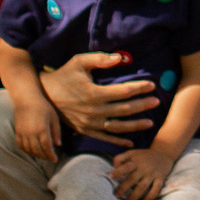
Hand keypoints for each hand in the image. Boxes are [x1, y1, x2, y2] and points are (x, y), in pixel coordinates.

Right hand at [11, 102, 61, 164]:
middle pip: (37, 151)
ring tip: (43, 156)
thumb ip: (56, 132)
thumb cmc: (43, 107)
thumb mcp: (54, 118)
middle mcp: (31, 133)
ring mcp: (23, 134)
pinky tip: (33, 151)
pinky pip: (21, 146)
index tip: (55, 159)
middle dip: (45, 156)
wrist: (26, 100)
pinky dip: (27, 151)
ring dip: (36, 155)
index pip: (46, 147)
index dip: (51, 155)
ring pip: (29, 150)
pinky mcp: (17, 133)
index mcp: (42, 129)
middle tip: (50, 159)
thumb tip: (58, 145)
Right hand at [40, 50, 160, 142]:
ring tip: (150, 122)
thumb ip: (100, 59)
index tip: (152, 84)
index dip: (139, 88)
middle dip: (142, 106)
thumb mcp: (79, 62)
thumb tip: (120, 58)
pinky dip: (117, 141)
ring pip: (117, 126)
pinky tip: (131, 141)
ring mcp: (88, 123)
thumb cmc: (63, 76)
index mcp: (94, 93)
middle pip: (124, 109)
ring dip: (134, 125)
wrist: (42, 96)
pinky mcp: (84, 130)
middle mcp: (93, 110)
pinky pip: (104, 137)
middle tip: (157, 101)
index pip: (123, 91)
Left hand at [112, 145, 172, 199]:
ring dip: (134, 196)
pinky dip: (151, 195)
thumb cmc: (144, 156)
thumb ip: (120, 158)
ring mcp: (152, 173)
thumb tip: (113, 167)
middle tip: (117, 196)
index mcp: (135, 161)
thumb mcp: (132, 153)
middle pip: (133, 179)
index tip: (111, 177)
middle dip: (124, 188)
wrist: (164, 153)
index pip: (126, 166)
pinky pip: (156, 188)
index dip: (118, 171)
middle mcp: (144, 167)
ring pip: (143, 186)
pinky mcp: (160, 178)